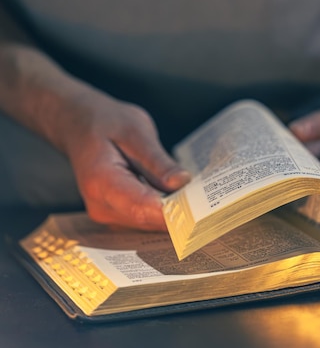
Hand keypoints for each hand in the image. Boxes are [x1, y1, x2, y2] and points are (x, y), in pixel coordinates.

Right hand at [55, 88, 190, 230]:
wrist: (79, 126)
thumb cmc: (106, 123)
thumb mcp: (135, 130)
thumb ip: (157, 159)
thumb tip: (182, 183)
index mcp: (102, 181)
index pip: (142, 207)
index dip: (174, 213)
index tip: (203, 211)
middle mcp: (101, 205)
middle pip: (147, 220)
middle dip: (179, 214)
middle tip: (213, 206)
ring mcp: (106, 214)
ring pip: (148, 223)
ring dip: (174, 214)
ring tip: (201, 200)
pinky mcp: (116, 214)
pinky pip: (144, 219)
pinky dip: (163, 210)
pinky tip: (182, 198)